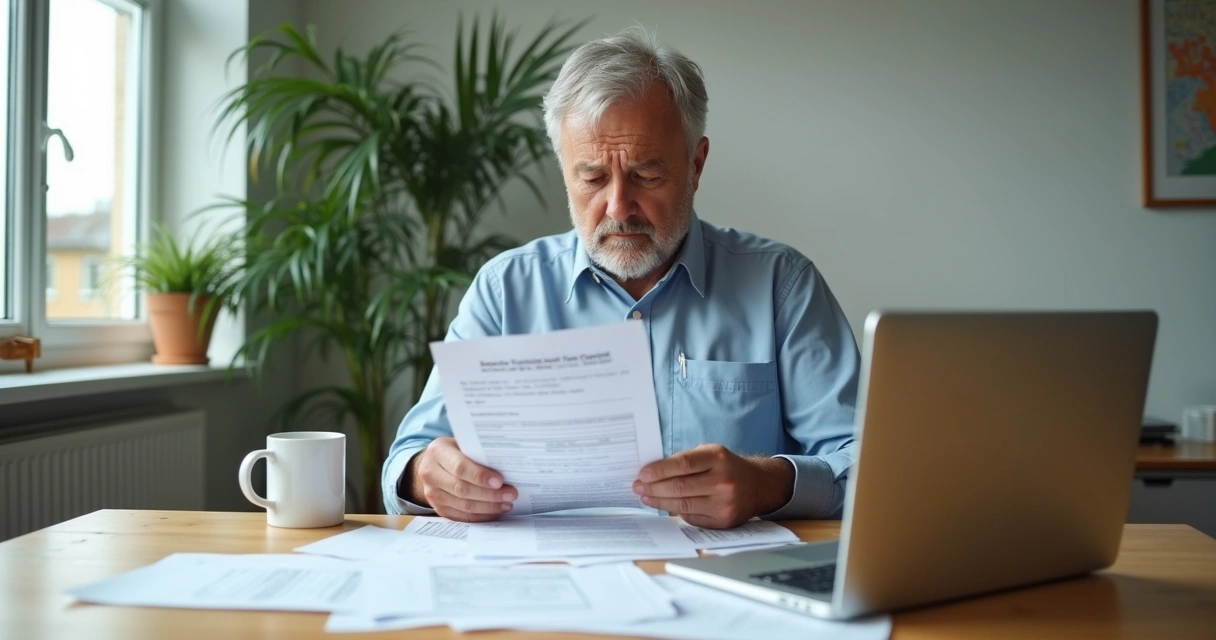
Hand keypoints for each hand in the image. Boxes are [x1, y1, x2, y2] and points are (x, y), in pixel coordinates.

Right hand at [406, 437, 516, 521]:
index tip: (500, 481)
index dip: (480, 476)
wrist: (432, 463)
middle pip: (462, 489)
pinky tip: (495, 511)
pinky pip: (462, 516)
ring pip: (464, 505)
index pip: (460, 467)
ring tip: (507, 503)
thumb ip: (478, 452)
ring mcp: (432, 494)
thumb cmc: (455, 451)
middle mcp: (430, 474)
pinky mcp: (438, 508)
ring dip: (489, 507)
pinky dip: (481, 516)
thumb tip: (507, 464)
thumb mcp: (462, 443)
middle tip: (511, 494)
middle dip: (490, 494)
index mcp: (438, 452)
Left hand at [632, 444, 793, 528]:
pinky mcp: (724, 521)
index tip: (642, 474)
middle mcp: (724, 481)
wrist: (758, 486)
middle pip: (680, 487)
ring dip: (659, 502)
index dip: (659, 470)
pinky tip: (664, 507)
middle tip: (637, 487)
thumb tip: (652, 472)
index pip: (683, 464)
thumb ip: (685, 460)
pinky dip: (675, 512)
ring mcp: (725, 503)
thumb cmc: (727, 467)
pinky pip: (692, 518)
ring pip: (683, 505)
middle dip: (654, 488)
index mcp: (719, 458)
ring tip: (645, 497)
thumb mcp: (710, 453)